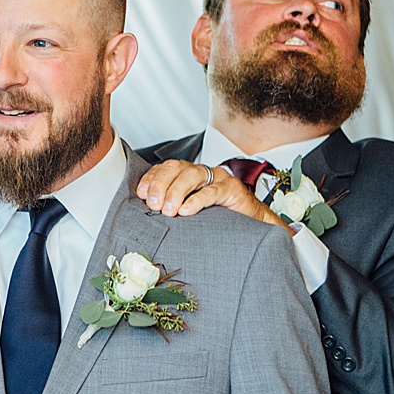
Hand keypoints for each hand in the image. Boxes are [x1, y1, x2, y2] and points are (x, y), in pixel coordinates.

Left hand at [135, 160, 286, 226]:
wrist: (252, 225)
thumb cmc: (219, 219)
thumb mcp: (190, 212)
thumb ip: (172, 208)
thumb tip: (146, 216)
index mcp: (189, 175)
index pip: (166, 168)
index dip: (151, 178)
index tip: (140, 194)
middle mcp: (203, 173)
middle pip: (176, 168)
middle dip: (161, 185)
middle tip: (153, 205)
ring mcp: (218, 179)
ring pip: (192, 175)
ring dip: (176, 192)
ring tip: (167, 210)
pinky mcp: (233, 190)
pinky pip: (212, 191)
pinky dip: (197, 200)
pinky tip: (186, 211)